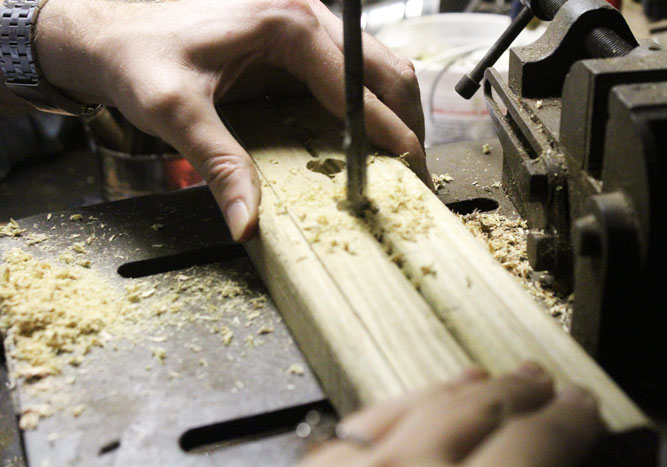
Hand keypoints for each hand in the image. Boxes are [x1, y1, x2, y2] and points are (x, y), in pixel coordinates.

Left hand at [35, 0, 429, 240]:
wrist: (109, 31)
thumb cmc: (137, 58)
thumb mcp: (176, 112)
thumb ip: (219, 165)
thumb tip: (248, 222)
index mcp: (286, 26)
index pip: (359, 88)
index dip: (391, 134)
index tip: (412, 171)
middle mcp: (305, 17)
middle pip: (386, 69)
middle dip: (408, 121)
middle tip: (414, 172)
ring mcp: (304, 26)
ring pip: (377, 67)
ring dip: (394, 112)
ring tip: (399, 159)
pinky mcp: (295, 42)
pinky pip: (350, 73)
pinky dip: (367, 106)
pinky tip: (363, 138)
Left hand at [301, 363, 603, 465]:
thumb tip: (566, 460)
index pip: (536, 442)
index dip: (569, 421)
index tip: (583, 406)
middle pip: (480, 411)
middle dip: (522, 394)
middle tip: (546, 383)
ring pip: (424, 405)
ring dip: (467, 390)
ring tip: (495, 378)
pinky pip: (368, 421)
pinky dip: (407, 404)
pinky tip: (425, 397)